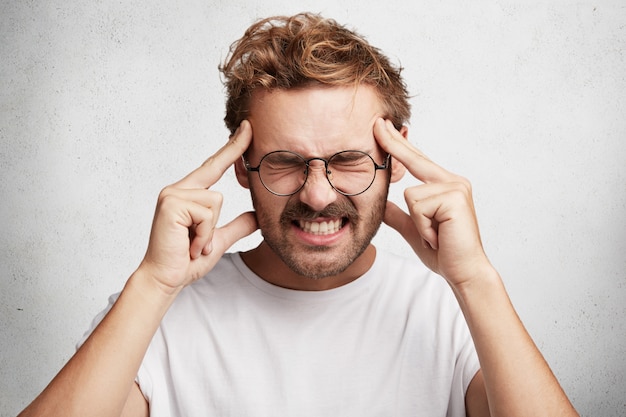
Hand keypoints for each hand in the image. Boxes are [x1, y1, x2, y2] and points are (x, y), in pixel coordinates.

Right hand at [139, 120, 257, 291]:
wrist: (166, 279)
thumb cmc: (187, 260)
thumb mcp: (219, 239)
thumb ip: (238, 225)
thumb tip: (257, 215)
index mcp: (189, 194)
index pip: (214, 166)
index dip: (232, 148)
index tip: (247, 128)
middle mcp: (178, 190)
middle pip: (218, 184)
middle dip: (221, 192)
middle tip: (210, 208)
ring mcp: (173, 195)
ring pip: (216, 202)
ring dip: (210, 232)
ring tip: (193, 245)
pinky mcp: (171, 203)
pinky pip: (206, 213)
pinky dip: (203, 235)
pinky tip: (189, 245)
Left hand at [374, 118, 492, 287]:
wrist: (463, 272)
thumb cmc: (443, 252)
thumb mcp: (413, 229)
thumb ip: (398, 214)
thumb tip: (382, 203)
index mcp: (444, 186)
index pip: (416, 161)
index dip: (398, 144)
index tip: (383, 126)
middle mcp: (452, 181)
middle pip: (414, 159)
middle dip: (394, 144)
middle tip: (377, 120)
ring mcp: (455, 187)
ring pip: (410, 195)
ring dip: (417, 222)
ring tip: (434, 235)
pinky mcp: (454, 197)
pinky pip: (417, 206)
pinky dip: (422, 226)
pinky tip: (438, 236)